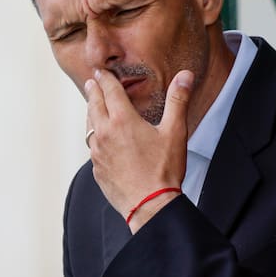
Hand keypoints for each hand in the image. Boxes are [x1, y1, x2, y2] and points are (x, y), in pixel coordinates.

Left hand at [85, 69, 192, 232]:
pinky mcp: (96, 169)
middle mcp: (104, 133)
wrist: (150, 205)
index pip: (110, 91)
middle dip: (94, 91)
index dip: (106, 79)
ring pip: (89, 126)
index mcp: (122, 120)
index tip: (101, 71)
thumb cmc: (163, 170)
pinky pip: (92, 147)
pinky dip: (94, 137)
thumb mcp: (175, 132)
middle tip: (92, 81)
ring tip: (93, 107)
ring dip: (91, 113)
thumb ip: (178, 100)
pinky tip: (99, 140)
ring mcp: (97, 152)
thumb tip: (185, 75)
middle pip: (94, 105)